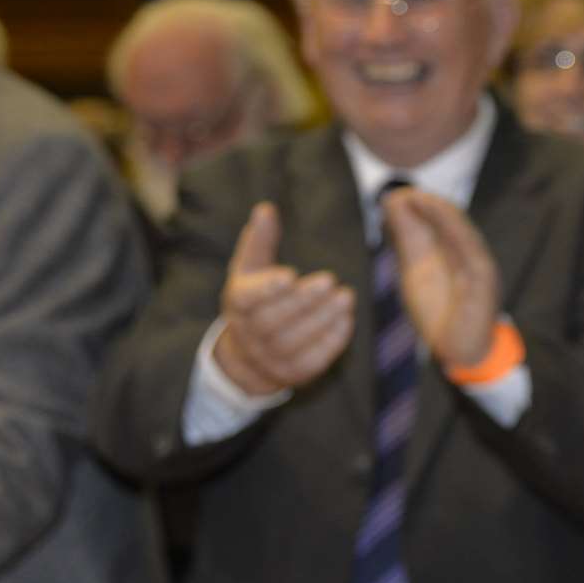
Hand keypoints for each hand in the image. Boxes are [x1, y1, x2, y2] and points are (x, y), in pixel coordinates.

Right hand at [212, 201, 355, 395]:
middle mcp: (249, 335)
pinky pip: (313, 361)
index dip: (267, 289)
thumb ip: (259, 240)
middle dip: (303, 302)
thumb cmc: (254, 300)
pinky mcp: (294, 374)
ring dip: (322, 320)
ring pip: (294, 343)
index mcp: (237, 305)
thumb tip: (265, 208)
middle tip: (330, 280)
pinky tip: (347, 318)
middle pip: (273, 322)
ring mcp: (270, 359)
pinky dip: (331, 340)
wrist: (249, 356)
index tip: (289, 274)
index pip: (246, 300)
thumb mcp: (250, 269)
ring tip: (345, 297)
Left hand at [382, 189, 500, 368]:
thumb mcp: (415, 270)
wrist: (461, 352)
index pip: (438, 222)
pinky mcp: (485, 284)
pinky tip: (442, 223)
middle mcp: (469, 255)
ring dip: (443, 214)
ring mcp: (480, 268)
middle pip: (451, 223)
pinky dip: (458, 234)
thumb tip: (390, 205)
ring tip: (420, 201)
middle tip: (403, 194)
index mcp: (454, 251)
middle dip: (429, 206)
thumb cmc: (440, 312)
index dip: (420, 207)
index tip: (396, 197)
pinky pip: (473, 254)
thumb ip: (407, 239)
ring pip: (464, 234)